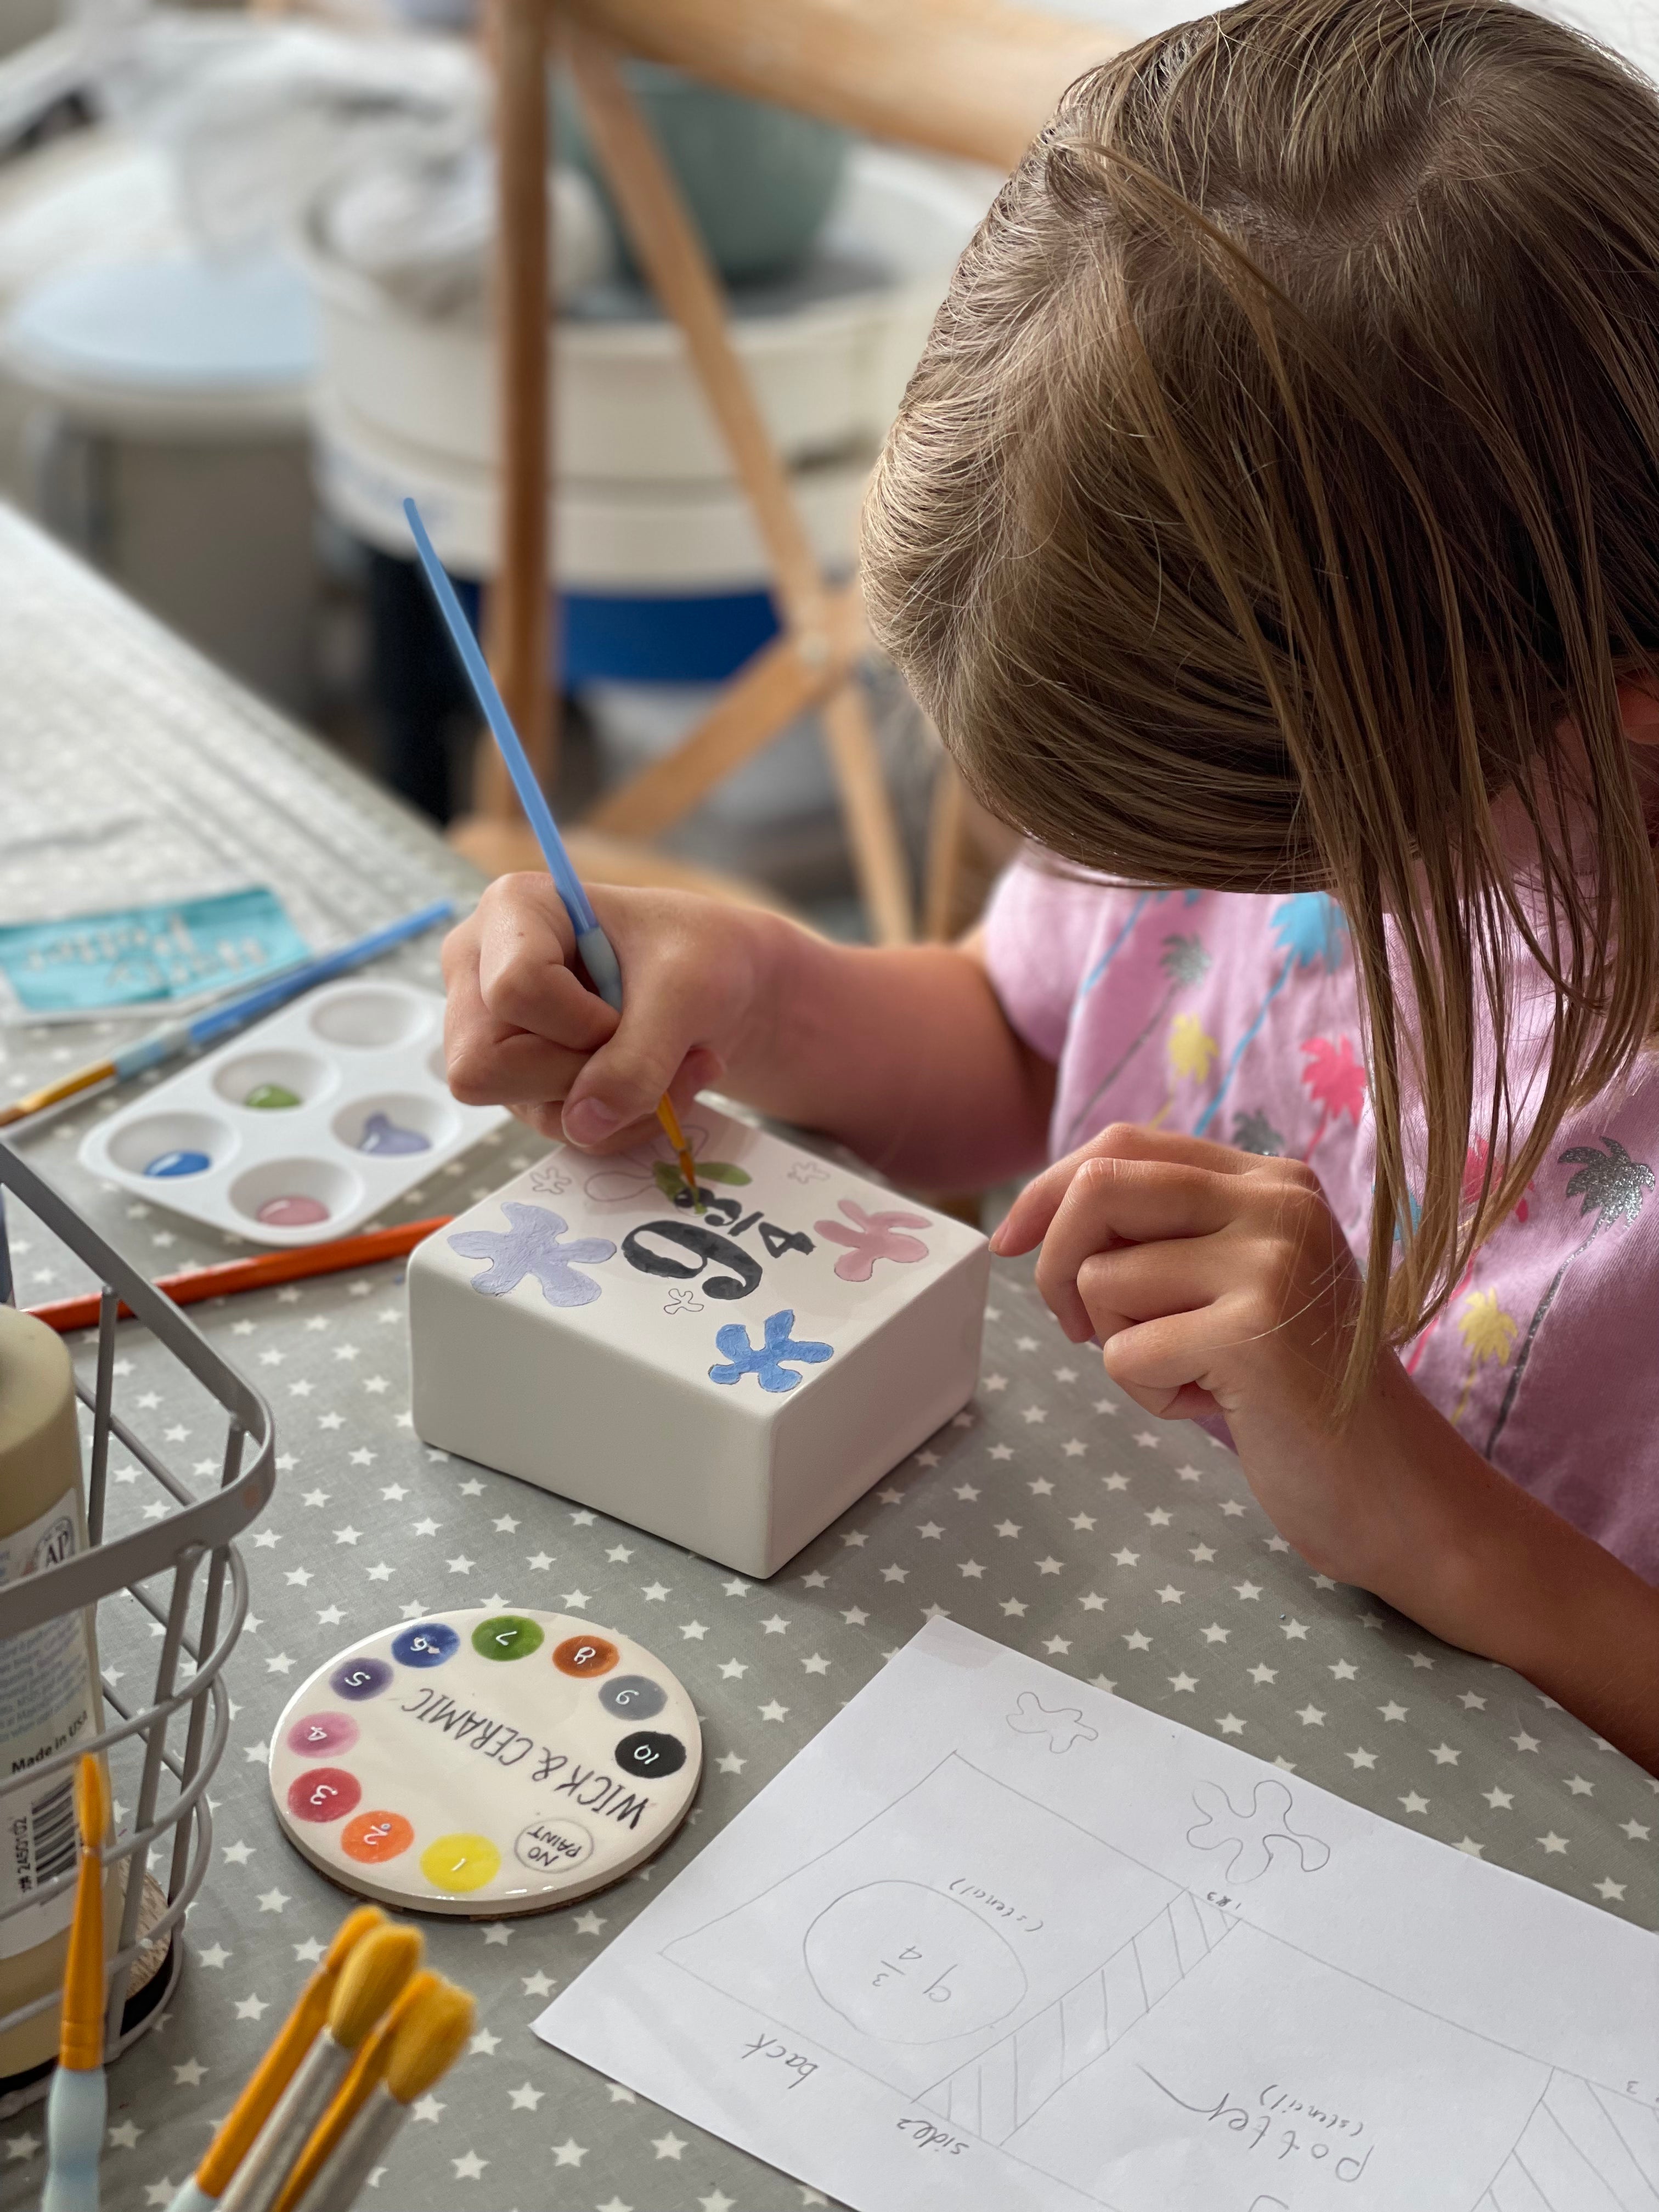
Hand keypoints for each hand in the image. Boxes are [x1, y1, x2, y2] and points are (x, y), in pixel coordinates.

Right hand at [441, 876, 771, 1151]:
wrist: (729, 982)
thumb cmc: (703, 953)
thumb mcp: (688, 990)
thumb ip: (638, 1056)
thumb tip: (584, 1126)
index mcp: (513, 911)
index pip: (514, 990)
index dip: (581, 1021)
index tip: (632, 1007)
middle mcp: (483, 972)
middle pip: (487, 1064)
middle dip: (586, 1074)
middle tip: (656, 1049)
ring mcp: (496, 1032)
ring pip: (526, 1107)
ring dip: (620, 1105)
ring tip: (678, 1066)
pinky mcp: (522, 1080)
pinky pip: (560, 1127)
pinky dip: (622, 1121)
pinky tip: (660, 1085)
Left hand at [990, 1123, 1400, 1586]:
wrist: (1389, 1485)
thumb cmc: (1291, 1389)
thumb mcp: (1233, 1283)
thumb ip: (1165, 1232)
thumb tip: (1037, 1213)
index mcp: (1271, 1180)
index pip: (1124, 1144)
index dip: (1048, 1189)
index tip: (1008, 1243)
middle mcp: (1276, 1204)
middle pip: (1097, 1188)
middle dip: (1056, 1264)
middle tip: (1084, 1329)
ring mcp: (1269, 1264)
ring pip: (1101, 1278)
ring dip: (1120, 1346)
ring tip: (1194, 1374)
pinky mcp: (1252, 1334)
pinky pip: (1124, 1354)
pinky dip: (1148, 1395)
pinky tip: (1214, 1407)